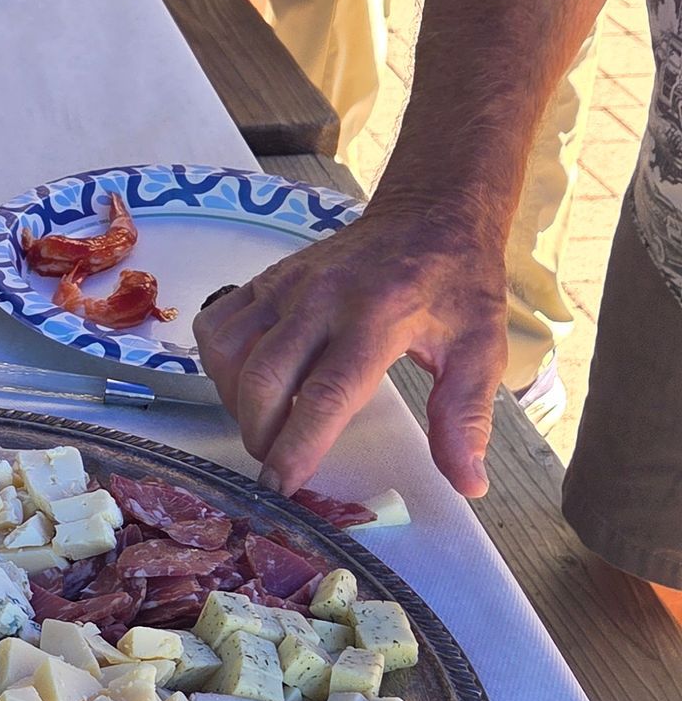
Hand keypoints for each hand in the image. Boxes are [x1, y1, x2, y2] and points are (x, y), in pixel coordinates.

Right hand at [194, 196, 511, 498]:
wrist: (429, 214)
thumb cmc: (456, 285)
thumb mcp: (481, 348)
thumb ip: (466, 416)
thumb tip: (467, 483)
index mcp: (379, 316)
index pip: (327, 393)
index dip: (298, 446)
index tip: (284, 487)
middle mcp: (322, 298)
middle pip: (265, 380)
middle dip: (262, 436)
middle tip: (279, 464)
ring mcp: (286, 285)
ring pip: (232, 354)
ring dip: (237, 403)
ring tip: (266, 424)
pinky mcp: (266, 279)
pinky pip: (218, 326)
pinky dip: (219, 365)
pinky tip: (249, 382)